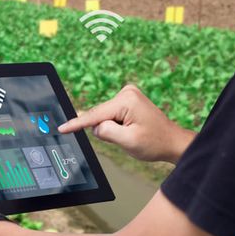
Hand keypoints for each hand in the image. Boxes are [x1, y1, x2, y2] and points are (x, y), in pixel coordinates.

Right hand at [58, 85, 195, 163]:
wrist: (172, 142)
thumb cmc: (155, 142)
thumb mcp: (128, 142)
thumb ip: (106, 132)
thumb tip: (95, 127)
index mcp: (127, 100)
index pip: (95, 115)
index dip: (77, 124)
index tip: (62, 128)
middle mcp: (126, 93)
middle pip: (100, 116)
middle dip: (106, 130)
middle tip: (127, 137)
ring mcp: (127, 95)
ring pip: (104, 117)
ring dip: (112, 128)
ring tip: (132, 133)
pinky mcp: (127, 100)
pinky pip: (110, 115)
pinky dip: (115, 125)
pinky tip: (131, 129)